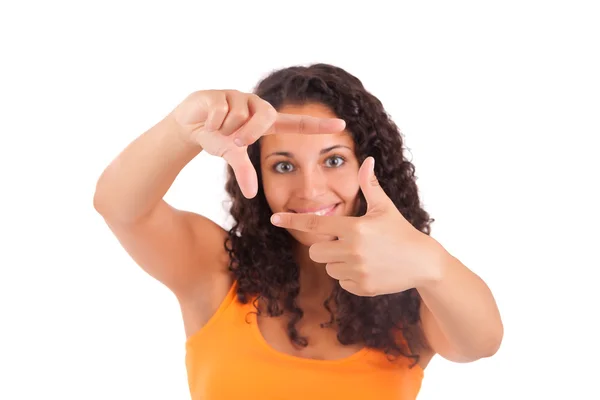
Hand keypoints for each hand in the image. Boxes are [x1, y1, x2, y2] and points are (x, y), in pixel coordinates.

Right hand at [171, 89, 345, 197]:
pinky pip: (220, 112)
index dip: (319, 125)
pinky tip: (208, 121)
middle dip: (247, 132)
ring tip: (218, 128)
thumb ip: (244, 171)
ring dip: (224, 129)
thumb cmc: (217, 139)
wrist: (190, 125)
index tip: (342, 125)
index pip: (298, 123)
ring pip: (238, 116)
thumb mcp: (232, 155)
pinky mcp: (220, 92)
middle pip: (264, 116)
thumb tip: (251, 194)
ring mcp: (239, 97)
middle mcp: (257, 106)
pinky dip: (211, 123)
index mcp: (267, 121)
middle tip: (234, 140)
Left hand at [270, 157, 441, 295]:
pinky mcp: (363, 287)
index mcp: (354, 228)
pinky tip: (368, 269)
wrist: (424, 263)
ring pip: (328, 267)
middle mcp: (352, 250)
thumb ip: (369, 186)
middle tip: (344, 243)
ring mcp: (357, 271)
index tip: (274, 218)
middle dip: (325, 247)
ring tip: (362, 256)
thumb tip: (366, 161)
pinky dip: (350, 277)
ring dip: (338, 262)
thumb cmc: (401, 231)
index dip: (292, 220)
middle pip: (315, 251)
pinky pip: (342, 282)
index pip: (315, 223)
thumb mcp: (384, 207)